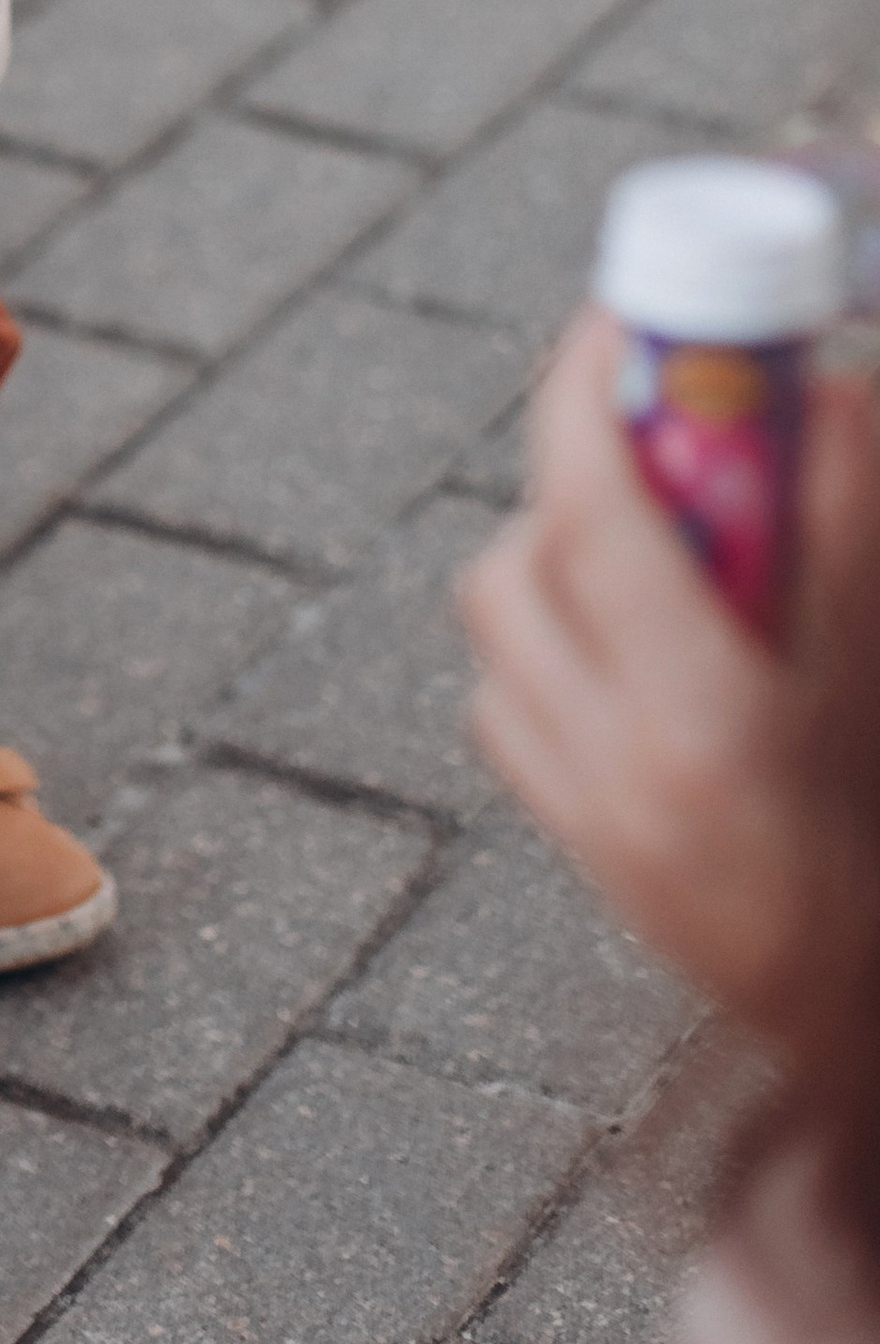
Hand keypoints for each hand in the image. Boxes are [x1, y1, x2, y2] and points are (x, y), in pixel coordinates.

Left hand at [459, 306, 879, 1033]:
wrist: (863, 1018)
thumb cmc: (876, 834)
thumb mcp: (873, 669)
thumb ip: (844, 528)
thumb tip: (830, 392)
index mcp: (702, 712)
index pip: (592, 510)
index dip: (588, 396)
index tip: (610, 324)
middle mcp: (613, 757)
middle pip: (530, 556)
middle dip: (580, 474)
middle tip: (650, 429)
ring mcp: (580, 805)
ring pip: (501, 624)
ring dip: (557, 559)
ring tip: (653, 547)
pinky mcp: (570, 837)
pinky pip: (505, 700)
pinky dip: (543, 647)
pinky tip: (624, 644)